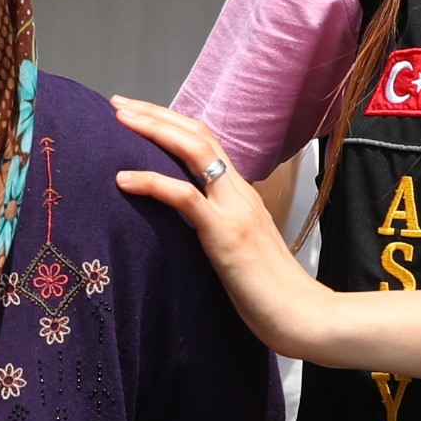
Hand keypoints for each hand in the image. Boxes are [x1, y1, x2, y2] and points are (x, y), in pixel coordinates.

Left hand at [108, 96, 321, 352]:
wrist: (302, 316)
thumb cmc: (270, 294)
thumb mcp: (238, 250)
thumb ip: (216, 229)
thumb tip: (185, 228)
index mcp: (242, 195)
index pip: (207, 143)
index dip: (173, 124)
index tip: (138, 115)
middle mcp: (240, 193)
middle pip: (198, 135)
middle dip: (156, 113)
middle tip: (118, 104)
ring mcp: (235, 211)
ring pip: (194, 152)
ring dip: (154, 130)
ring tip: (119, 119)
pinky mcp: (226, 235)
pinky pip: (185, 197)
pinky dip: (152, 182)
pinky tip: (123, 179)